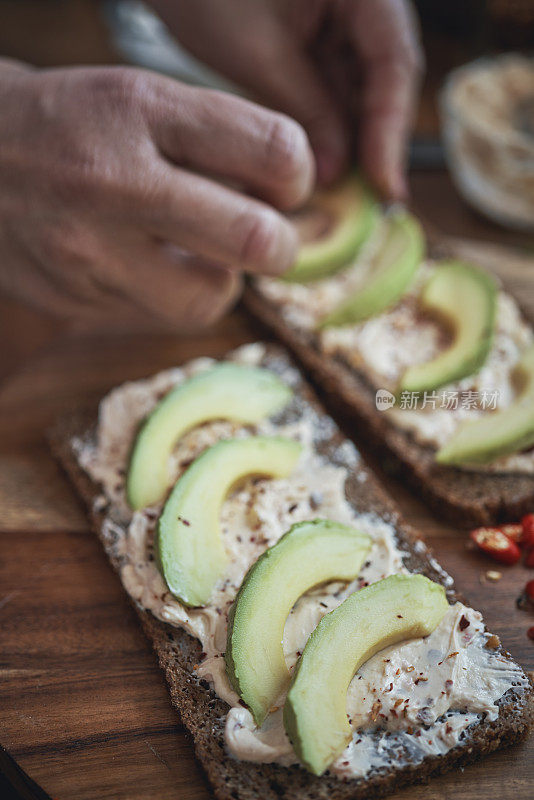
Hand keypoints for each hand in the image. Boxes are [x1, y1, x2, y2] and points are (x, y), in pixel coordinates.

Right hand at [0, 61, 313, 328]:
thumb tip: (287, 194)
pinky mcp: (74, 299)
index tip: (284, 187)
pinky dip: (168, 295)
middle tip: (268, 240)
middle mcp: (115, 182)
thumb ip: (215, 138)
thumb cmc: (67, 123)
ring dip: (221, 282)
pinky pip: (156, 316)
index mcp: (140, 110)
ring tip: (199, 257)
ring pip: (208, 298)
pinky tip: (147, 266)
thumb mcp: (138, 98)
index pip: (271, 151)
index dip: (295, 177)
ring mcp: (89, 251)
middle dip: (279, 246)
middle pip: (252, 238)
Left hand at [151, 0, 421, 197]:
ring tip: (337, 191)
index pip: (393, 60)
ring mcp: (344, 18)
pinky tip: (317, 164)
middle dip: (371, 142)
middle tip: (364, 200)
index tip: (384, 184)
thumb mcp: (259, 53)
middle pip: (384, 79)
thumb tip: (336, 173)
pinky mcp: (322, 37)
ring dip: (350, 140)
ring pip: (361, 90)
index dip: (390, 129)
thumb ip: (308, 111)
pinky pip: (336, 87)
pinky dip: (328, 126)